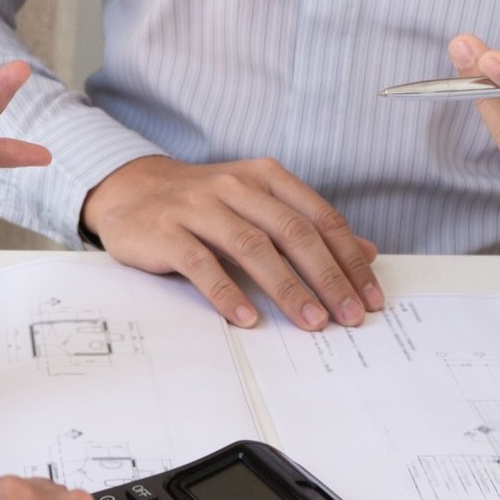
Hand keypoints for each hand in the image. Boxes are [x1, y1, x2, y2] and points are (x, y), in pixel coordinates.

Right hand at [80, 155, 383, 329]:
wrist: (130, 190)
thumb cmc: (204, 204)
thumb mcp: (259, 205)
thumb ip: (309, 226)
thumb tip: (367, 253)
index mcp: (266, 178)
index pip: (320, 219)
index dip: (349, 260)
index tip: (369, 297)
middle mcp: (236, 186)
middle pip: (293, 233)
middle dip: (327, 277)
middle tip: (348, 315)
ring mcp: (200, 207)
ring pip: (253, 247)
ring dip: (286, 288)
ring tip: (310, 321)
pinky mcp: (167, 232)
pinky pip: (202, 264)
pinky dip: (227, 293)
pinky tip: (247, 318)